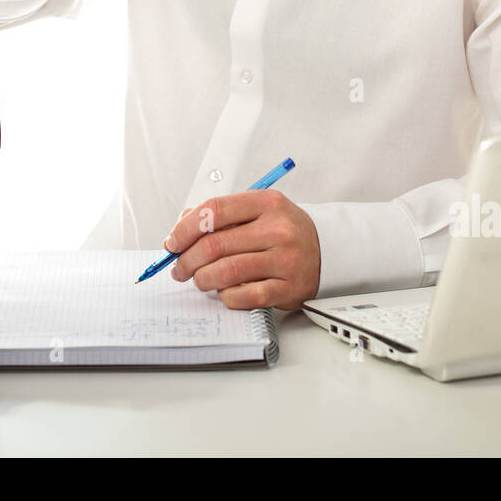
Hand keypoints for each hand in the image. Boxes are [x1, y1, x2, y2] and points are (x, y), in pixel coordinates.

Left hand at [164, 190, 320, 310]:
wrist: (327, 250)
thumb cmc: (282, 230)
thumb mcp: (257, 211)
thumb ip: (220, 215)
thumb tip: (180, 229)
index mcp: (267, 203)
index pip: (214, 210)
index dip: (185, 228)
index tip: (173, 242)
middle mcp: (278, 229)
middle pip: (215, 244)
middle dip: (187, 260)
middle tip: (179, 268)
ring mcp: (285, 259)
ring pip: (226, 272)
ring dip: (202, 279)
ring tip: (199, 280)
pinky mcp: (288, 288)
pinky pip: (244, 296)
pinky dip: (226, 297)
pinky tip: (224, 292)